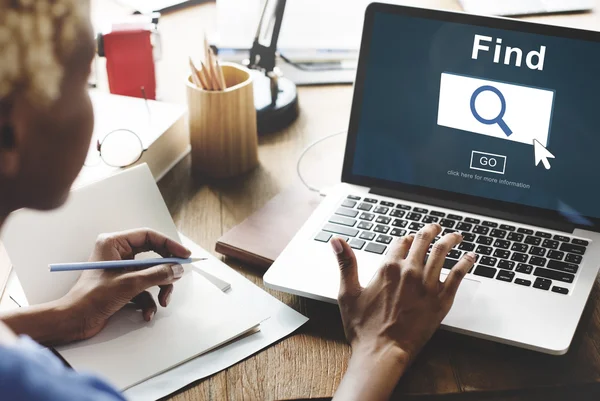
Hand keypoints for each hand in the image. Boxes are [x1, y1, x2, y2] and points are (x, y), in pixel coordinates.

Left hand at [61, 228, 190, 340]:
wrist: (73, 321)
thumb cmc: (91, 298)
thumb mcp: (129, 284)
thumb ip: (157, 274)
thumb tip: (177, 269)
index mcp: (114, 243)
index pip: (149, 236)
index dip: (169, 245)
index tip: (184, 255)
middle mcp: (118, 253)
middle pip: (153, 256)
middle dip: (165, 272)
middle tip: (177, 277)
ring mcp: (121, 270)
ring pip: (151, 274)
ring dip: (159, 289)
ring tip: (162, 301)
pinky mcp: (122, 285)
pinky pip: (144, 288)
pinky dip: (149, 301)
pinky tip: (147, 313)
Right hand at [331, 224, 475, 400]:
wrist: (382, 352)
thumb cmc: (363, 328)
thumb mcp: (348, 293)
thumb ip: (346, 263)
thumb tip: (336, 240)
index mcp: (388, 268)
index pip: (400, 242)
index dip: (405, 238)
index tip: (408, 238)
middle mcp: (409, 271)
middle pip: (423, 241)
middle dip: (430, 231)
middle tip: (435, 228)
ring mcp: (427, 285)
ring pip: (442, 252)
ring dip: (450, 240)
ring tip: (455, 236)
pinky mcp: (441, 299)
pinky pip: (458, 275)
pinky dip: (466, 262)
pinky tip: (471, 257)